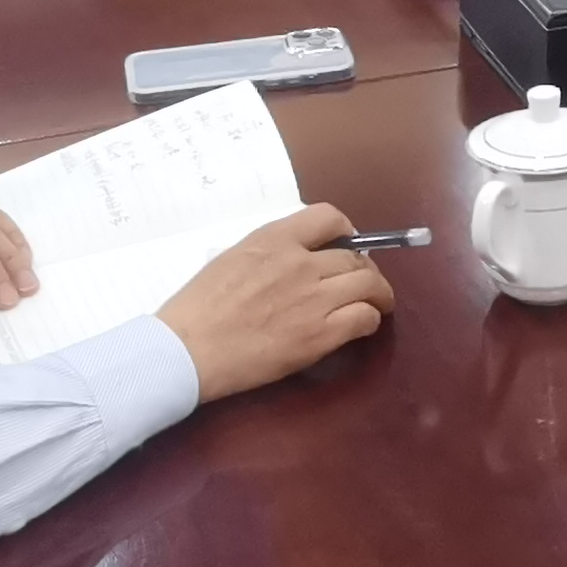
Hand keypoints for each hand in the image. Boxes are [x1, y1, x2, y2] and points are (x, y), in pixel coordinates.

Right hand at [159, 203, 396, 400]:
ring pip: (369, 284)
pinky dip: (370, 320)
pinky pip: (364, 318)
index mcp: (274, 239)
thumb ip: (267, 254)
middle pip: (355, 256)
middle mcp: (301, 262)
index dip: (347, 230)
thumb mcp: (230, 258)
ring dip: (378, 294)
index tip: (347, 243)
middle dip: (365, 268)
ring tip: (376, 303)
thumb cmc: (197, 307)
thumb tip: (291, 259)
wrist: (188, 349)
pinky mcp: (320, 334)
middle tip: (363, 282)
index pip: (328, 217)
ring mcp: (314, 298)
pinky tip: (363, 325)